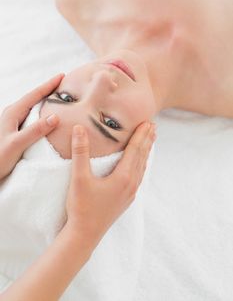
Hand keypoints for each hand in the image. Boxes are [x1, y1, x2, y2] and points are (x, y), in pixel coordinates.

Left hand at [0, 73, 64, 180]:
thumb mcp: (16, 144)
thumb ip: (35, 131)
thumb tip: (55, 117)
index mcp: (12, 113)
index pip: (34, 94)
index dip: (49, 85)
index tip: (62, 76)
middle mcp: (12, 114)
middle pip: (34, 98)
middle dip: (49, 89)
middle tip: (64, 85)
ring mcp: (13, 122)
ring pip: (33, 107)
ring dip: (46, 101)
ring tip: (59, 98)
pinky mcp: (15, 131)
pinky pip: (32, 117)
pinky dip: (43, 113)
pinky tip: (49, 117)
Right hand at [65, 122, 155, 251]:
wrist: (85, 235)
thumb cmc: (81, 206)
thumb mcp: (79, 177)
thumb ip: (80, 152)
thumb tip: (79, 129)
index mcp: (123, 177)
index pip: (135, 149)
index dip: (141, 134)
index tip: (148, 121)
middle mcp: (131, 184)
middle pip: (142, 157)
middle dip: (147, 140)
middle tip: (153, 126)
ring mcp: (130, 193)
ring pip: (142, 167)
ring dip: (146, 152)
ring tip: (150, 141)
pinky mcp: (126, 200)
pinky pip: (138, 177)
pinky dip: (141, 165)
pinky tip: (139, 165)